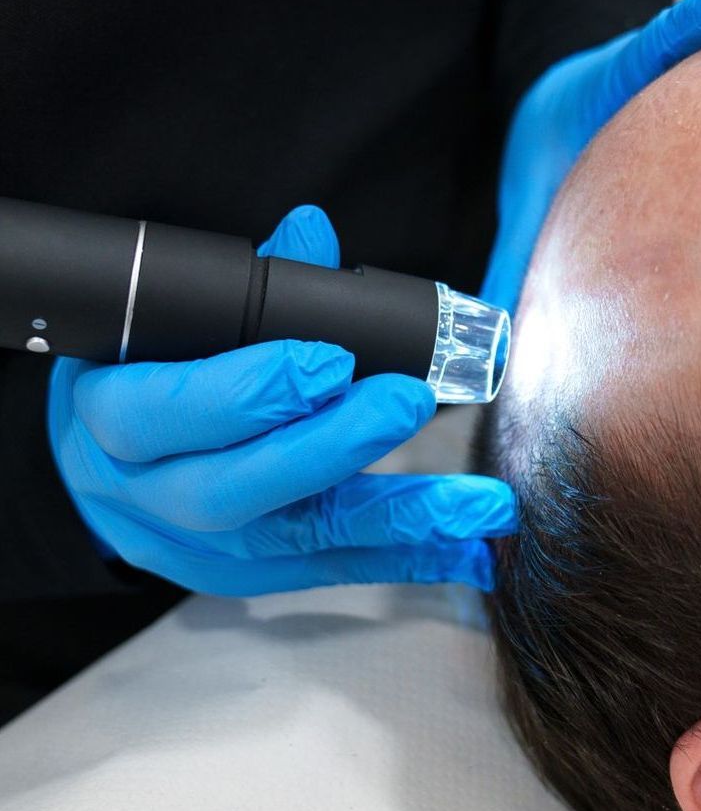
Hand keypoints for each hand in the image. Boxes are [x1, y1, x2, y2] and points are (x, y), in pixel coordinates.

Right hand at [48, 205, 515, 595]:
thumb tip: (313, 232)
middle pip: (232, 487)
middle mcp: (148, 492)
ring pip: (296, 539)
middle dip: (331, 446)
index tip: (332, 360)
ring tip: (480, 503)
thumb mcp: (169, 324)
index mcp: (110, 416)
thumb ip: (247, 285)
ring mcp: (198, 547)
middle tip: (408, 404)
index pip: (163, 411)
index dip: (250, 391)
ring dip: (400, 519)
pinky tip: (473, 553)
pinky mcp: (247, 578)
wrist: (113, 462)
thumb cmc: (148, 374)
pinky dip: (409, 560)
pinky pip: (333, 572)